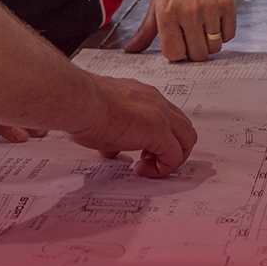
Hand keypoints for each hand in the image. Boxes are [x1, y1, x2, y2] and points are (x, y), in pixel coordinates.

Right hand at [66, 75, 197, 177]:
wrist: (79, 100)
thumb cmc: (83, 106)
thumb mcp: (101, 122)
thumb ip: (113, 135)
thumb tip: (111, 150)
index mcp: (142, 95)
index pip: (166, 117)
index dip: (159, 139)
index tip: (141, 153)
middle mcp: (155, 101)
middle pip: (183, 127)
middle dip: (172, 148)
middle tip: (148, 161)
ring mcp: (160, 114)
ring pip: (187, 138)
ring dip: (172, 158)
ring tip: (146, 167)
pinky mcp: (158, 130)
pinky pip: (175, 155)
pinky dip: (163, 168)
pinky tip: (141, 170)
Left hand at [127, 0, 236, 61]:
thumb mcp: (156, 1)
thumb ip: (145, 30)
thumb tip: (131, 50)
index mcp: (167, 13)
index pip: (174, 54)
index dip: (176, 51)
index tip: (177, 43)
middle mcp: (189, 13)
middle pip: (197, 55)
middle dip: (194, 50)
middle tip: (191, 35)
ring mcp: (211, 10)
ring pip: (214, 48)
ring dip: (209, 42)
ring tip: (203, 27)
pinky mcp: (228, 6)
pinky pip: (229, 36)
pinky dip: (223, 33)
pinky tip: (215, 21)